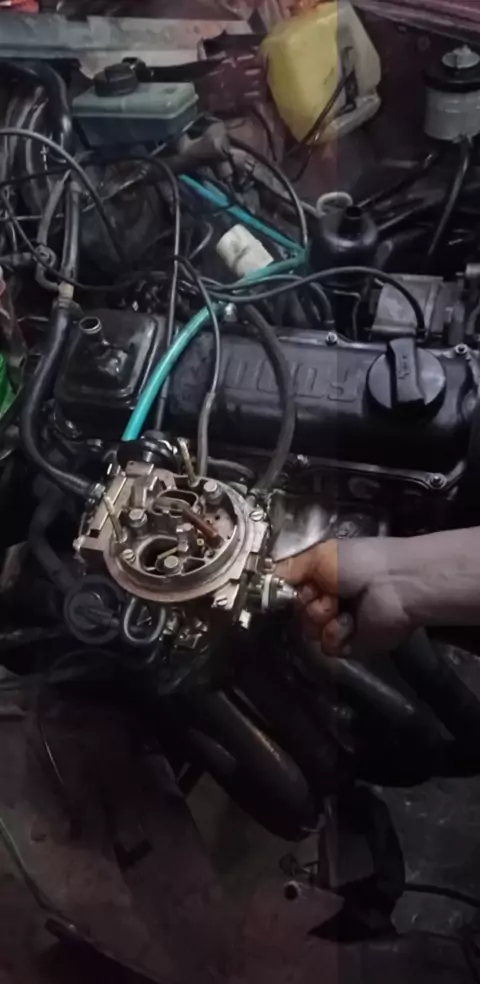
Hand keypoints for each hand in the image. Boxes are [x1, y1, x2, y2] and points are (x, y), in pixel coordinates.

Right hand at [277, 539, 413, 656]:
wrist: (394, 586)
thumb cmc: (360, 563)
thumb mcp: (319, 556)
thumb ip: (289, 569)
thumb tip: (264, 578)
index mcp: (324, 578)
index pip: (292, 592)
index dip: (289, 591)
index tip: (290, 586)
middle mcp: (330, 601)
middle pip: (298, 614)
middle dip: (307, 604)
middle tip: (325, 594)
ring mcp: (340, 625)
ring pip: (310, 632)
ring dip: (320, 618)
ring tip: (339, 607)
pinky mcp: (352, 646)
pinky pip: (328, 647)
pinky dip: (336, 633)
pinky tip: (349, 622)